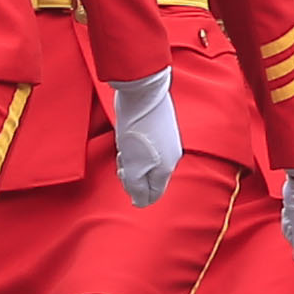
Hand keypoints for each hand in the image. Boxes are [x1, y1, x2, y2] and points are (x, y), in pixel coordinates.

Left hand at [108, 71, 181, 207]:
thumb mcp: (132, 164)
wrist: (142, 91)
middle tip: (121, 162)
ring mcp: (168, 141)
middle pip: (151, 179)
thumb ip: (136, 186)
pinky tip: (129, 137)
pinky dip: (136, 148)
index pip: (154, 194)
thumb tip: (139, 202)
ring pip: (149, 163)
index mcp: (167, 168)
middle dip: (133, 176)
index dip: (136, 192)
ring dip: (134, 161)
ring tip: (124, 147)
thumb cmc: (137, 129)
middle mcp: (172, 156)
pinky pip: (149, 149)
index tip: (123, 176)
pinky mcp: (161, 128)